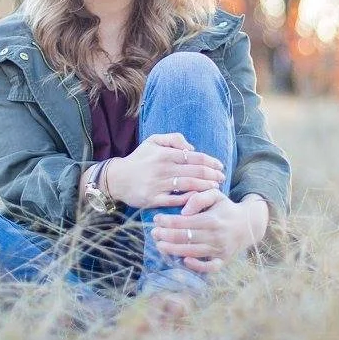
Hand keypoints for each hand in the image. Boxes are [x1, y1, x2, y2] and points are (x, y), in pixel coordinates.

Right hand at [106, 133, 224, 210]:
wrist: (117, 178)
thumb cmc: (138, 159)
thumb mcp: (153, 141)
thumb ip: (173, 139)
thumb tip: (192, 148)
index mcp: (165, 154)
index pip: (194, 157)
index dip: (210, 161)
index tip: (220, 166)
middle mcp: (163, 168)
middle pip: (194, 171)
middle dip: (212, 175)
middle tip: (222, 178)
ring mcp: (158, 184)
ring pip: (188, 185)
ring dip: (204, 187)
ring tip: (215, 188)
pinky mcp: (153, 199)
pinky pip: (175, 200)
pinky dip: (189, 199)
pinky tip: (199, 199)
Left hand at [151, 190, 268, 271]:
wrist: (248, 224)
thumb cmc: (226, 208)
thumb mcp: (215, 195)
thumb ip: (198, 198)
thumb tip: (183, 211)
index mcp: (213, 219)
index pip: (185, 222)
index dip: (168, 222)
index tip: (156, 219)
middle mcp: (216, 236)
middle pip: (186, 238)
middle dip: (166, 236)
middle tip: (154, 233)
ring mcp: (220, 250)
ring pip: (193, 252)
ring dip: (174, 250)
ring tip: (160, 245)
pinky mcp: (223, 260)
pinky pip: (210, 267)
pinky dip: (197, 266)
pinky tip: (184, 261)